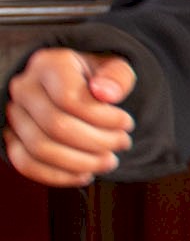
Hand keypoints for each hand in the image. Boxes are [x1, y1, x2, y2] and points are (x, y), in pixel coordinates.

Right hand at [5, 49, 135, 186]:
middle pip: (56, 126)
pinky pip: (25, 164)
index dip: (103, 118)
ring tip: (109, 161)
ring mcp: (13, 114)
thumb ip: (116, 77)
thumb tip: (106, 94)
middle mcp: (24, 88)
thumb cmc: (95, 76)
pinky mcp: (10, 137)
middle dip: (96, 142)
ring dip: (80, 162)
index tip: (127, 123)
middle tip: (123, 144)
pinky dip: (57, 175)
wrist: (74, 83)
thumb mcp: (114, 67)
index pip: (69, 99)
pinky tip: (85, 174)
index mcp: (49, 64)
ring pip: (40, 148)